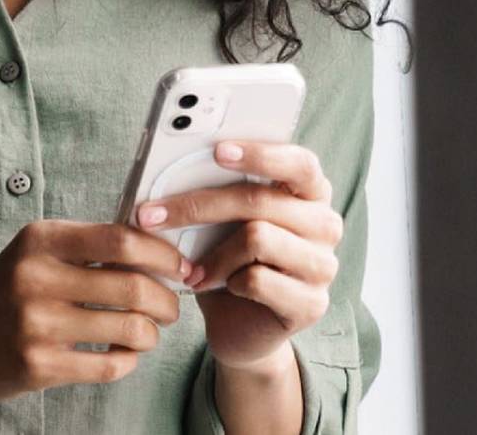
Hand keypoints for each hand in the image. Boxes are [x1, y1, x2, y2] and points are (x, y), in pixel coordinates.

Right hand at [0, 218, 194, 407]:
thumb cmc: (4, 293)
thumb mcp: (34, 253)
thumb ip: (86, 246)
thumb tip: (156, 247)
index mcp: (40, 239)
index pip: (120, 237)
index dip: (161, 253)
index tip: (179, 266)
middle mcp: (36, 276)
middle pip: (133, 285)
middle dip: (167, 300)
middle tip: (172, 307)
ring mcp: (36, 323)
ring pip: (129, 329)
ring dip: (151, 334)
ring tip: (147, 333)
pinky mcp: (38, 365)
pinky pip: (109, 366)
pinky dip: (128, 362)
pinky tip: (122, 355)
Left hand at [136, 140, 343, 372]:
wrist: (241, 325)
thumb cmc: (231, 258)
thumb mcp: (225, 219)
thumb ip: (219, 191)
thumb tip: (171, 170)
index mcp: (310, 192)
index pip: (299, 163)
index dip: (260, 154)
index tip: (217, 151)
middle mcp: (325, 224)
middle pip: (260, 201)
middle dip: (197, 206)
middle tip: (151, 215)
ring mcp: (323, 265)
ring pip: (257, 238)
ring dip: (213, 255)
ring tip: (192, 268)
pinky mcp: (312, 304)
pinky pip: (258, 279)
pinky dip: (226, 281)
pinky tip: (216, 286)